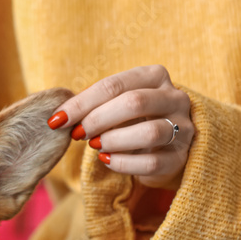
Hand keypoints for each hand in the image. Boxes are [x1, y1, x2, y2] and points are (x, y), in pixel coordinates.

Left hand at [47, 65, 195, 189]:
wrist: (160, 146)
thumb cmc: (130, 120)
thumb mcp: (113, 105)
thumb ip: (91, 106)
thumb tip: (59, 117)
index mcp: (155, 76)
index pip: (115, 85)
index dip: (82, 103)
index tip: (57, 120)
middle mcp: (175, 98)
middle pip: (134, 102)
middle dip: (98, 119)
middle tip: (78, 134)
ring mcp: (183, 128)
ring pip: (149, 132)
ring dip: (113, 140)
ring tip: (96, 146)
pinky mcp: (179, 157)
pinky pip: (151, 162)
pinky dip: (123, 163)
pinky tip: (106, 160)